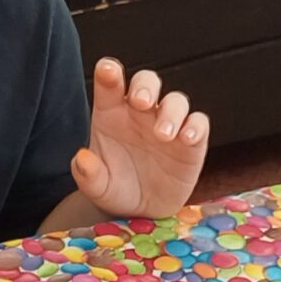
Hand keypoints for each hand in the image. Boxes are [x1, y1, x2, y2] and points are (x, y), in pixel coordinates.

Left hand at [71, 58, 210, 219]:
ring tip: (163, 134)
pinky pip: (198, 123)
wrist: (142, 210)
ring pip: (176, 100)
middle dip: (145, 85)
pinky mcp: (191, 142)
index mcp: (112, 113)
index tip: (108, 70)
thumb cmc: (116, 188)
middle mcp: (141, 113)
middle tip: (141, 101)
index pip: (109, 84)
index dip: (109, 72)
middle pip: (147, 82)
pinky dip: (196, 126)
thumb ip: (88, 174)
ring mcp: (168, 124)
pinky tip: (187, 138)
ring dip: (171, 111)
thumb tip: (82, 158)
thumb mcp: (97, 187)